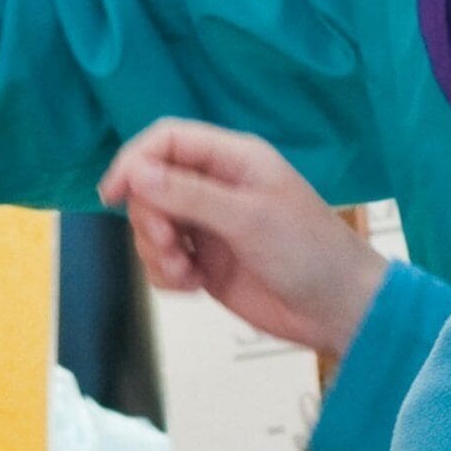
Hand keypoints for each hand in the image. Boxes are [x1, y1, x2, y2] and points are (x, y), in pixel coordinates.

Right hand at [100, 119, 385, 354]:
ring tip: (188, 273)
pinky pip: (162, 259)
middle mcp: (216, 186)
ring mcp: (208, 225)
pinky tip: (194, 286)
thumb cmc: (308, 253)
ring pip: (150, 225)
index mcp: (232, 159)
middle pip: (150, 185)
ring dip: (156, 252)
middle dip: (149, 219)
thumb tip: (135, 172)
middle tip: (170, 246)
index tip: (113, 194)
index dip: (134, 161)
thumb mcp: (249, 219)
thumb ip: (190, 194)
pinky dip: (167, 274)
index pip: (167, 140)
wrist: (338, 310)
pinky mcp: (205, 261)